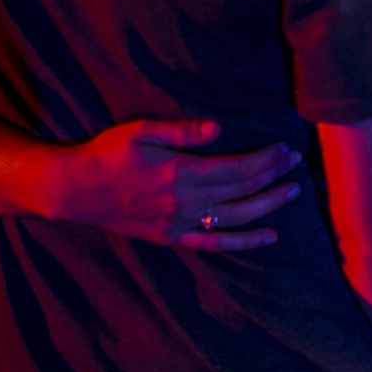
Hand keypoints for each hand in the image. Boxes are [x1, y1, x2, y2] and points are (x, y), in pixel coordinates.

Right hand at [41, 119, 302, 251]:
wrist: (74, 190)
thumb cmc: (107, 153)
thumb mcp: (140, 131)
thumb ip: (181, 131)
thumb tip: (219, 128)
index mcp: (180, 173)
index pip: (238, 168)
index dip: (266, 160)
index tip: (286, 149)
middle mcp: (185, 202)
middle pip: (243, 191)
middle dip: (274, 177)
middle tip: (297, 164)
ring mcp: (180, 223)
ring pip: (237, 218)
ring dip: (269, 206)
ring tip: (292, 193)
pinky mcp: (173, 237)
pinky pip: (216, 243)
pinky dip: (245, 242)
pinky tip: (268, 236)